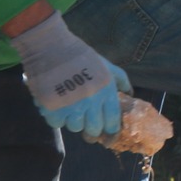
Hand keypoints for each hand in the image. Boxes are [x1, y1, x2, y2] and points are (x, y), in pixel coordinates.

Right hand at [7, 10, 131, 134]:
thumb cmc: (80, 55)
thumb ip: (120, 79)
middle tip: (86, 122)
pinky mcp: (52, 109)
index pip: (112, 121)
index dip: (110, 130)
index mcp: (106, 91)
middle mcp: (91, 101)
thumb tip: (129, 93)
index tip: (107, 133)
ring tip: (69, 107)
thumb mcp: (106, 65)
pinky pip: (57, 124)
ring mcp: (71, 106)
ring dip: (72, 120)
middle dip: (91, 128)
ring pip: (74, 127)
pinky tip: (56, 105)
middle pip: (93, 129)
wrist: (51, 47)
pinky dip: (55, 117)